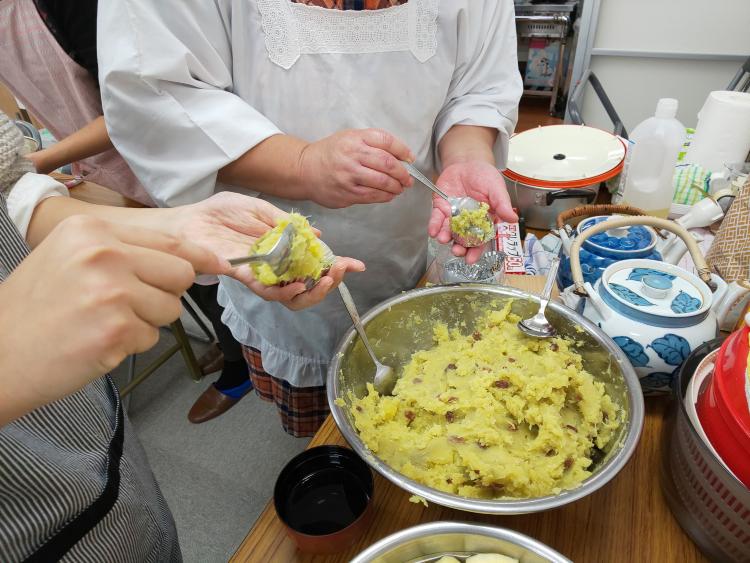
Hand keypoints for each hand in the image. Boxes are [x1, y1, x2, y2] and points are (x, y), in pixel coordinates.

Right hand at [0, 215, 227, 423]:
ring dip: (146, 321)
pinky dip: (130, 344)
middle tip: (126, 304)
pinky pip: (152, 337)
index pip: (171, 241)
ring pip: (171, 308)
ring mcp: (112, 292)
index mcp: (94, 229)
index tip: (220, 263)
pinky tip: (96, 340)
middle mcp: (104, 254)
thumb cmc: (37, 307)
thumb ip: (124, 249)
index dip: (200, 256)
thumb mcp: (70, 255)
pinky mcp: (116, 330)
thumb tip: (189, 255)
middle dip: (165, 293)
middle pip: (181, 273)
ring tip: (103, 321)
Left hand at [166, 192, 364, 308]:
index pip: (314, 262)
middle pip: (309, 285)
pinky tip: (297, 285)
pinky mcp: (246, 277)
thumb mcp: (259, 208)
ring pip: (293, 296)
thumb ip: (286, 222)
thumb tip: (316, 233)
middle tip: (339, 271)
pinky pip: (269, 291)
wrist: (188, 221)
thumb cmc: (218, 213)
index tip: (357, 265)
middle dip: (330, 281)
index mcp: (282, 249)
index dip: (336, 266)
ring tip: (323, 280)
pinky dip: (286, 292)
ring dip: (313, 291)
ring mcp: (262, 274)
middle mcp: (275, 266)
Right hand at [298, 128, 414, 207]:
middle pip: (387, 163)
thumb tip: (399, 157)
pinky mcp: (347, 192)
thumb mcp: (349, 138)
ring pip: (382, 182)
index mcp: (355, 138)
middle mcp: (352, 155)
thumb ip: (371, 143)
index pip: (386, 141)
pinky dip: (386, 196)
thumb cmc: (330, 153)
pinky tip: (389, 195)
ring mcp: (349, 175)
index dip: (403, 150)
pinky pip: (373, 196)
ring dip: (396, 186)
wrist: (304, 169)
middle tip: (408, 179)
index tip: (409, 159)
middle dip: (403, 173)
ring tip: (400, 188)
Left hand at [428, 160, 516, 263]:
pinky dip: (434, 225)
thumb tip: (512, 219)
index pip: (480, 240)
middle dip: (459, 248)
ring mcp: (453, 216)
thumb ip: (502, 204)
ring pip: (448, 231)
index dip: (476, 251)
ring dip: (445, 237)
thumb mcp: (496, 188)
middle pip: (463, 240)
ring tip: (443, 240)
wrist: (467, 163)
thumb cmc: (485, 177)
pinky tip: (433, 231)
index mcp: (483, 222)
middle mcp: (467, 223)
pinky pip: (436, 219)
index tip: (471, 260)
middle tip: (457, 252)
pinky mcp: (440, 208)